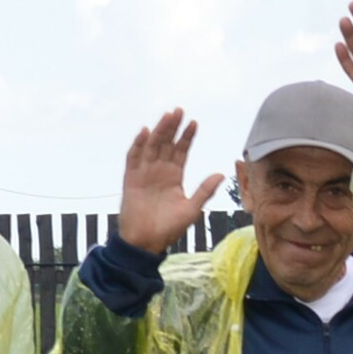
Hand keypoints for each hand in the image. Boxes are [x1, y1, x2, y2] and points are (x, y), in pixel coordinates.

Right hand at [116, 109, 221, 255]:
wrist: (145, 243)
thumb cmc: (168, 228)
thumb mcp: (192, 209)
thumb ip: (204, 190)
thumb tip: (222, 173)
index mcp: (174, 177)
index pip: (181, 151)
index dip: (187, 137)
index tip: (194, 123)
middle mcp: (159, 171)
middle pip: (166, 144)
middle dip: (173, 128)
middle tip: (179, 111)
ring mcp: (144, 174)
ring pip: (152, 147)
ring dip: (158, 131)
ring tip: (167, 116)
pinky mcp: (131, 180)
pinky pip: (134, 159)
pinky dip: (138, 145)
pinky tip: (145, 132)